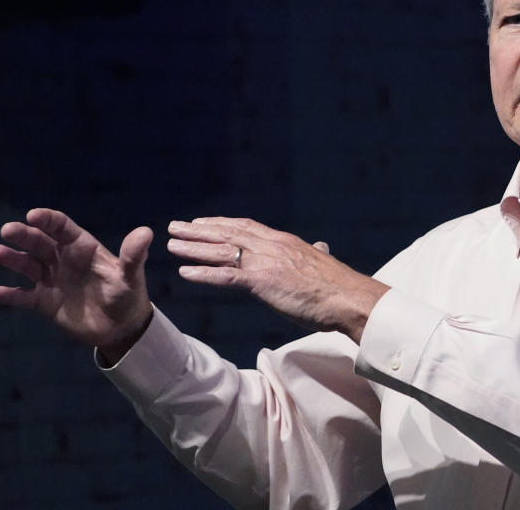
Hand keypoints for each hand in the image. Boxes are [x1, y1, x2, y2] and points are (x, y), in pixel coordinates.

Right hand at [0, 208, 153, 357]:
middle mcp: (63, 259)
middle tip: (8, 230)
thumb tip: (146, 232)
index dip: (49, 219)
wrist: (121, 328)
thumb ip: (133, 256)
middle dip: (24, 235)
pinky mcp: (44, 302)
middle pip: (40, 242)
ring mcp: (51, 280)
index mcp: (82, 248)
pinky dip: (9, 295)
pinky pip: (23, 296)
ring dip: (11, 258)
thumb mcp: (130, 276)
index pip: (63, 227)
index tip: (33, 215)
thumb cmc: (127, 295)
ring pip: (27, 265)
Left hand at [166, 217, 388, 343]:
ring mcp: (265, 262)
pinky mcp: (262, 281)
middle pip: (227, 233)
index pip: (246, 227)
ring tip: (171, 245)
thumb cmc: (339, 286)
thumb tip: (322, 246)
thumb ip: (318, 254)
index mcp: (284, 241)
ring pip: (222, 251)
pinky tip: (185, 272)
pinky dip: (203, 273)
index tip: (203, 221)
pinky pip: (226, 276)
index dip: (222, 224)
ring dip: (193, 247)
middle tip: (175, 226)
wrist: (348, 297)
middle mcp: (271, 246)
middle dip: (199, 230)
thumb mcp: (324, 263)